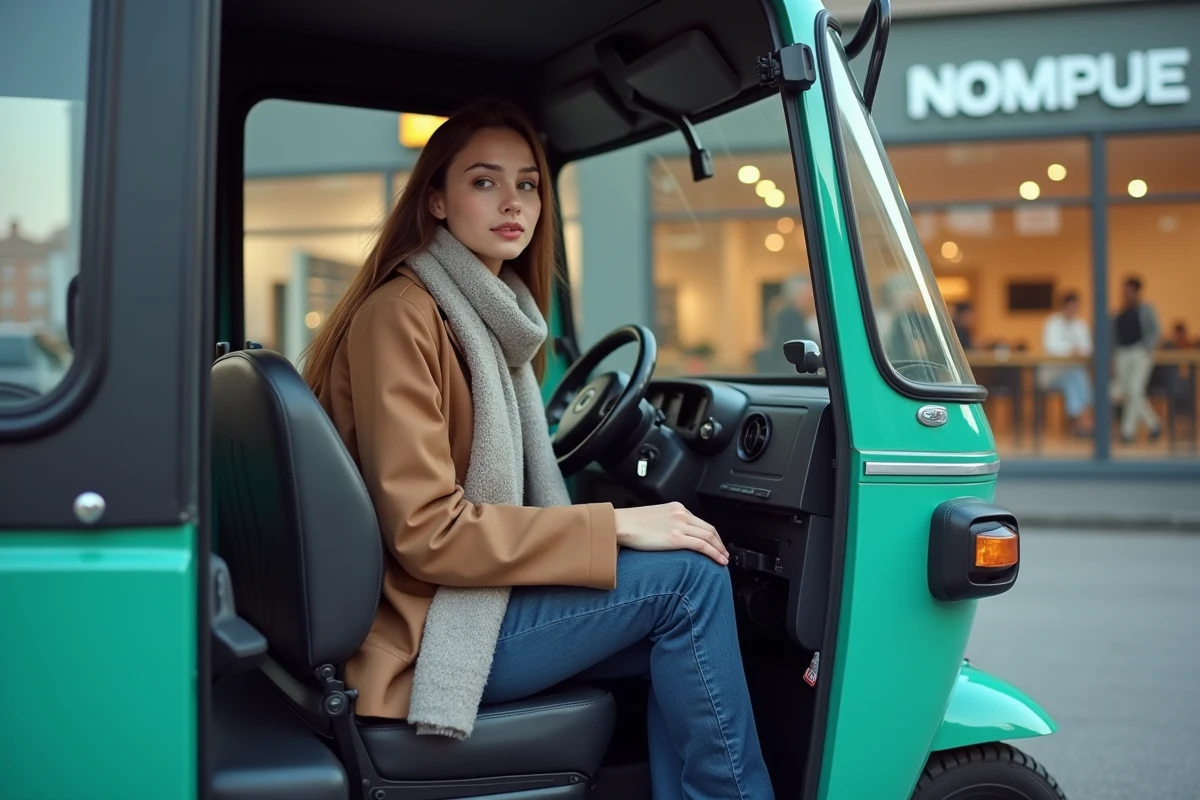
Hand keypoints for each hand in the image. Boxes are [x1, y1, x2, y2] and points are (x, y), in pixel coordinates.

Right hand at [613, 502, 728, 564]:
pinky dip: (714, 553)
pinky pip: (702, 546)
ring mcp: (679, 525)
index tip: (715, 543)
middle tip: (724, 553)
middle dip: (719, 543)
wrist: (620, 524)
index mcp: (676, 508)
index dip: (712, 534)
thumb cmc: (631, 524)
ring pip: (708, 537)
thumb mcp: (654, 517)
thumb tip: (673, 536)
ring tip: (723, 560)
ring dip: (719, 550)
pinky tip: (718, 560)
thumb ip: (668, 523)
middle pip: (709, 529)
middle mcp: (681, 514)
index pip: (700, 521)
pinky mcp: (676, 538)